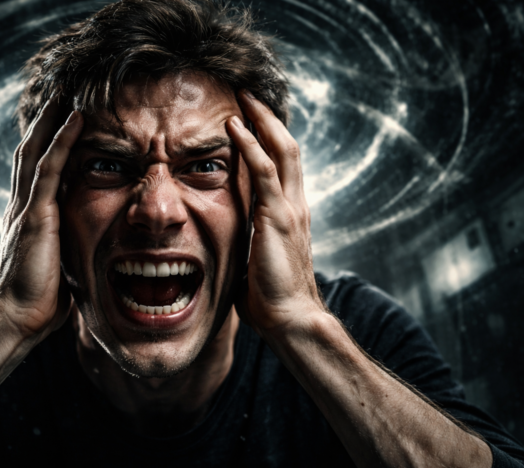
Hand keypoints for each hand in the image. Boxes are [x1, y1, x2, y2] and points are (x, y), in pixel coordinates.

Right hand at [0, 98, 83, 343]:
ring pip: (37, 151)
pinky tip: (76, 118)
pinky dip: (62, 141)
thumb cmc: (38, 302)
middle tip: (59, 92)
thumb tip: (86, 252)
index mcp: (26, 218)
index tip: (58, 121)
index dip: (44, 144)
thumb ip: (65, 250)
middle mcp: (22, 207)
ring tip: (66, 91)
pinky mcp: (35, 217)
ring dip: (52, 119)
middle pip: (30, 152)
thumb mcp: (57, 267)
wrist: (15, 320)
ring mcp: (26, 209)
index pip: (34, 171)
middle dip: (43, 121)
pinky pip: (50, 169)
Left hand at [226, 90, 325, 341]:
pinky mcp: (277, 217)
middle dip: (268, 117)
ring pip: (281, 150)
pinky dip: (250, 145)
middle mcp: (295, 204)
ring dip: (261, 120)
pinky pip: (264, 171)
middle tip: (248, 94)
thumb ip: (248, 239)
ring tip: (243, 97)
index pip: (284, 165)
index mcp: (291, 213)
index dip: (270, 138)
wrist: (290, 317)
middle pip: (287, 147)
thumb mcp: (257, 258)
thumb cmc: (270, 296)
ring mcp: (290, 208)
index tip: (251, 118)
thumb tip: (228, 239)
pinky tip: (235, 126)